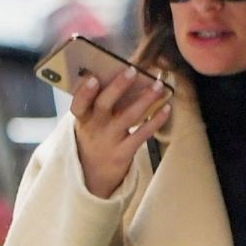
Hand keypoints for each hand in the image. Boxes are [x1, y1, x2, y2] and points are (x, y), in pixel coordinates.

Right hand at [72, 66, 170, 199]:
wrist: (93, 174)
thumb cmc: (94, 137)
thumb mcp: (88, 121)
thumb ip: (98, 101)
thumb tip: (120, 72)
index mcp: (83, 117)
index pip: (79, 104)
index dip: (84, 92)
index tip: (92, 78)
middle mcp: (95, 127)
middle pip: (104, 105)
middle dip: (118, 87)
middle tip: (132, 71)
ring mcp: (110, 140)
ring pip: (128, 117)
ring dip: (145, 99)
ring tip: (158, 86)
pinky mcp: (124, 153)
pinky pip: (142, 135)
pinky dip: (155, 121)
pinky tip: (166, 109)